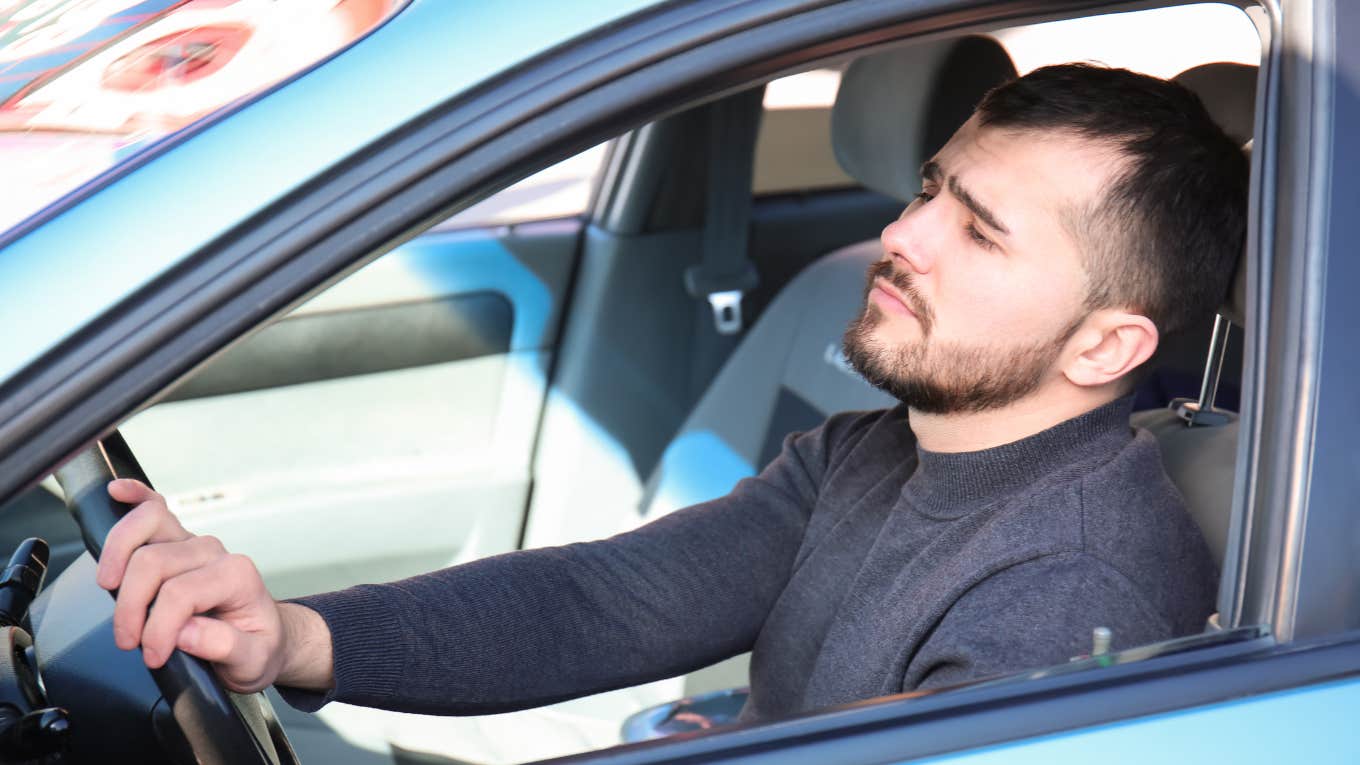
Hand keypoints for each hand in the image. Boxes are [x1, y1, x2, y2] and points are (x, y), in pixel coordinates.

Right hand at [96, 479, 317, 692]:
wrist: (263, 634)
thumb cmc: (257, 644)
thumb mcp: (253, 659)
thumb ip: (224, 646)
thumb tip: (185, 632)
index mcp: (238, 576)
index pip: (180, 594)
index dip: (158, 629)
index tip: (153, 656)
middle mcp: (214, 552)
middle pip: (153, 562)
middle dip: (130, 605)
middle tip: (129, 641)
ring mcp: (193, 543)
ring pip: (146, 527)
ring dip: (117, 558)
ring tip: (109, 591)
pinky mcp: (176, 542)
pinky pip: (155, 509)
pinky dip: (136, 497)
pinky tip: (118, 492)